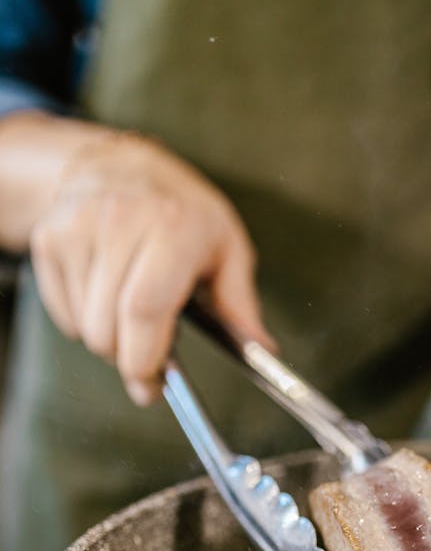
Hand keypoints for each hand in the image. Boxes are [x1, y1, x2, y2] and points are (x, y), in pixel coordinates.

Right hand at [29, 129, 274, 404]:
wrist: (120, 165)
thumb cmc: (182, 211)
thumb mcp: (226, 247)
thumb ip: (240, 303)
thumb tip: (261, 348)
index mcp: (173, 227)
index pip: (144, 309)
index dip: (144, 359)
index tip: (153, 385)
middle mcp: (120, 221)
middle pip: (108, 329)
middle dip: (129, 357)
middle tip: (149, 349)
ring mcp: (78, 228)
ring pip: (84, 327)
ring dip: (109, 337)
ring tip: (130, 308)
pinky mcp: (49, 239)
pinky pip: (64, 314)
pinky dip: (84, 319)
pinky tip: (105, 291)